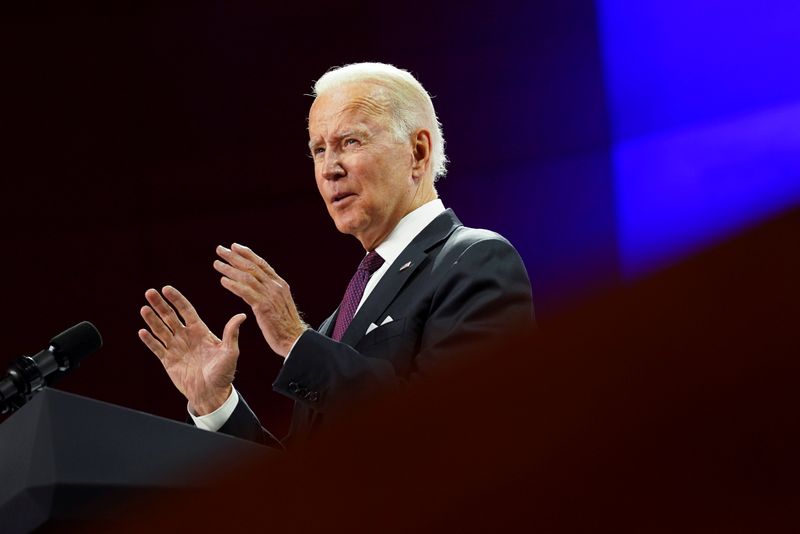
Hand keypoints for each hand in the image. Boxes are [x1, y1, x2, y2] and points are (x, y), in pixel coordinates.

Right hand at [138, 285, 245, 414]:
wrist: (212, 393)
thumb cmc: (224, 372)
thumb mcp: (230, 352)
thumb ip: (231, 333)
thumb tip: (241, 315)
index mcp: (200, 331)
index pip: (186, 310)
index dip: (176, 299)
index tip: (166, 288)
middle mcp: (186, 336)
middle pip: (170, 316)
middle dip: (160, 304)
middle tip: (150, 292)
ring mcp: (176, 348)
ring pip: (161, 330)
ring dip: (152, 319)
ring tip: (144, 308)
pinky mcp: (168, 361)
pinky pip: (157, 348)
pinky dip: (149, 340)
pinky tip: (142, 331)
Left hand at [214, 243, 307, 356]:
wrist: (295, 340)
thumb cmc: (286, 326)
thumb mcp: (280, 303)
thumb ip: (271, 293)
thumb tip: (260, 287)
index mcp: (280, 284)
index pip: (262, 264)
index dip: (247, 254)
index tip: (235, 247)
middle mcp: (275, 286)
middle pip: (252, 267)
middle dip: (235, 257)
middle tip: (220, 250)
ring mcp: (270, 296)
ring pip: (247, 277)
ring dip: (230, 269)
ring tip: (217, 264)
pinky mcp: (263, 306)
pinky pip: (245, 292)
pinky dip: (233, 285)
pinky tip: (223, 281)